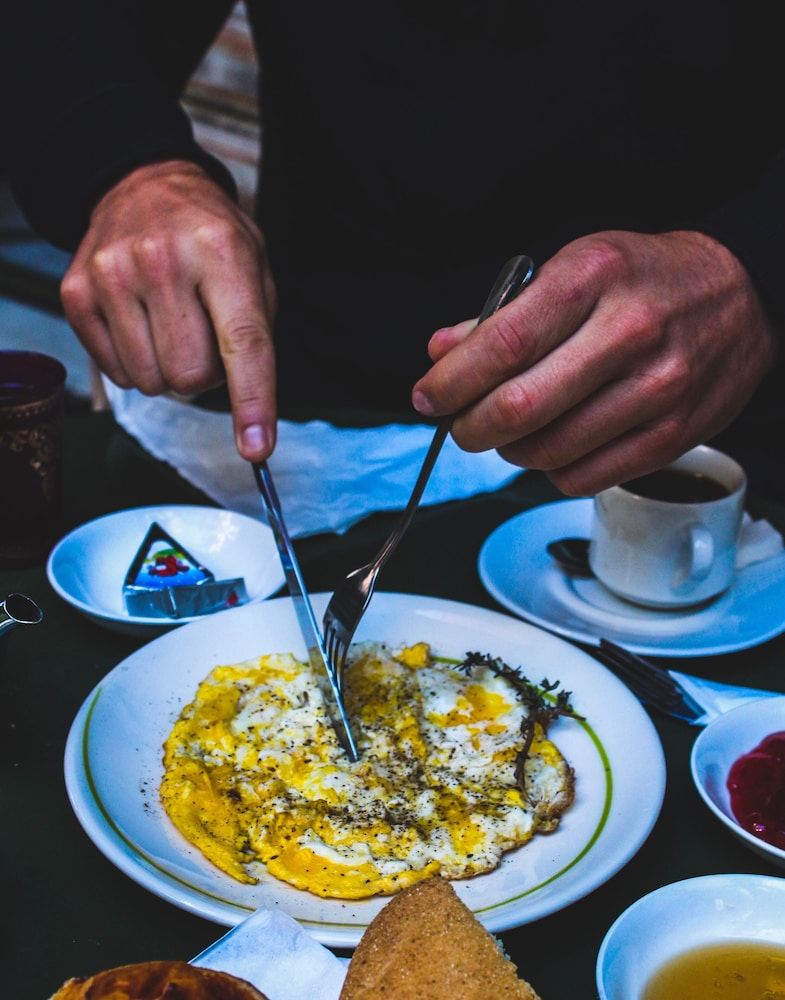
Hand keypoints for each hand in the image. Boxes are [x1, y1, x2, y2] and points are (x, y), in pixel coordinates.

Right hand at [60, 160, 276, 460]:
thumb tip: (251, 418)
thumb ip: (257, 336)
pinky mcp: (77, 292)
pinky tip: (140, 321)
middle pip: (191, 377)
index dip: (253, 402)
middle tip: (203, 336)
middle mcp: (162, 259)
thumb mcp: (256, 267)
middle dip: (205, 375)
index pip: (243, 344)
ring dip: (168, 369)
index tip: (257, 446)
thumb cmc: (210, 237)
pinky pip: (116, 374)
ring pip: (152, 382)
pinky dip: (134, 362)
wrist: (144, 186)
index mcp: (221, 252)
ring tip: (171, 323)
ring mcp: (112, 274)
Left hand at [412, 230, 778, 493]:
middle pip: (520, 406)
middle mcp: (630, 331)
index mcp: (594, 276)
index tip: (428, 396)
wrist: (742, 293)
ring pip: (548, 449)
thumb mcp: (575, 269)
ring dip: (509, 450)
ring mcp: (658, 386)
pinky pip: (585, 476)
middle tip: (460, 424)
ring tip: (508, 432)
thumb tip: (441, 351)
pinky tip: (553, 446)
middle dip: (470, 427)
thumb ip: (504, 315)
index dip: (452, 381)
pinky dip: (552, 470)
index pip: (504, 342)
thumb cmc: (645, 279)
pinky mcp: (674, 433)